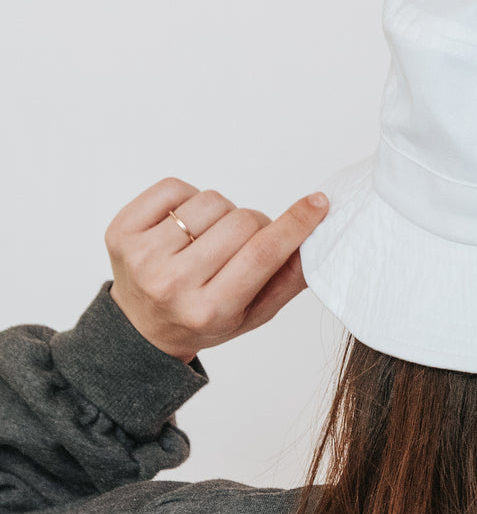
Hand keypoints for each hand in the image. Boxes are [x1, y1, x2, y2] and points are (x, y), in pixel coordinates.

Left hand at [104, 178, 328, 364]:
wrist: (142, 326)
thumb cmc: (205, 318)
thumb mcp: (254, 314)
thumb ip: (287, 280)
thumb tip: (314, 239)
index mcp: (210, 310)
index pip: (262, 254)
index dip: (295, 224)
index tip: (318, 204)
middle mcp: (172, 284)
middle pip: (241, 222)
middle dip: (256, 225)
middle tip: (246, 243)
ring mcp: (143, 256)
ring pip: (211, 201)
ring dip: (222, 213)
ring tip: (212, 238)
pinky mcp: (122, 230)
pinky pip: (174, 187)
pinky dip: (189, 198)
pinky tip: (187, 225)